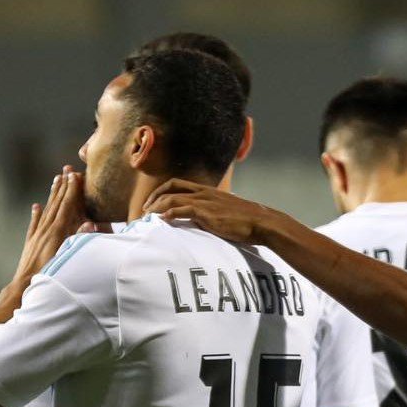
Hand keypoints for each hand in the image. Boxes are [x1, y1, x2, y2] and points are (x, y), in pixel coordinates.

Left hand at [13, 167, 88, 281]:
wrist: (25, 286)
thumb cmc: (49, 273)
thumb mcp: (68, 256)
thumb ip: (78, 238)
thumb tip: (90, 222)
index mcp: (56, 231)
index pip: (66, 206)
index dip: (72, 190)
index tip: (75, 175)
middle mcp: (46, 230)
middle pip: (57, 203)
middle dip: (63, 186)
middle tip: (67, 171)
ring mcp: (37, 235)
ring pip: (46, 210)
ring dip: (52, 195)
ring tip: (55, 180)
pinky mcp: (31, 243)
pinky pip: (34, 224)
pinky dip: (36, 214)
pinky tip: (36, 206)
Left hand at [144, 179, 285, 245]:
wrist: (262, 222)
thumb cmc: (248, 221)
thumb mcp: (228, 211)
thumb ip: (214, 211)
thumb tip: (206, 220)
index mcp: (208, 191)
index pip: (178, 183)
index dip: (162, 191)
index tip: (153, 202)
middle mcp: (204, 193)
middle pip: (171, 187)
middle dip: (154, 197)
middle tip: (145, 210)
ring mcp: (205, 202)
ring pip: (172, 198)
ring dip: (157, 207)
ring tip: (148, 216)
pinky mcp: (207, 213)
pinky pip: (182, 210)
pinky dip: (169, 213)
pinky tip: (163, 220)